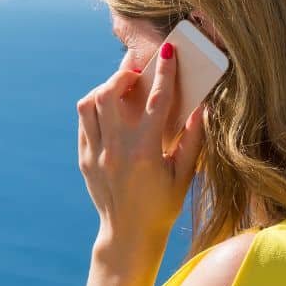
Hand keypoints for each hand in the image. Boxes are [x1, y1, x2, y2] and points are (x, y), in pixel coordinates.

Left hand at [77, 43, 205, 252]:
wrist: (128, 234)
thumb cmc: (163, 205)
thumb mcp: (184, 175)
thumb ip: (193, 140)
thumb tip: (202, 106)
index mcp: (145, 151)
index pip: (155, 100)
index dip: (164, 71)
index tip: (168, 50)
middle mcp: (116, 149)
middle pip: (110, 93)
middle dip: (124, 73)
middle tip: (137, 70)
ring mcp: (95, 153)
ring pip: (89, 104)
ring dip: (104, 89)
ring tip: (121, 88)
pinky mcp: (84, 158)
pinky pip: (84, 122)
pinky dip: (95, 108)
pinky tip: (110, 109)